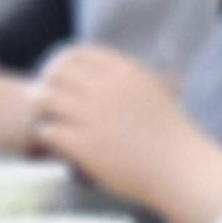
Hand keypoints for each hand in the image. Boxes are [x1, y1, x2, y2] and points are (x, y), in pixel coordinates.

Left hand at [33, 45, 202, 205]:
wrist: (181, 169)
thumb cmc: (171, 135)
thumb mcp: (153, 93)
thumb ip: (127, 80)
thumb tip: (105, 74)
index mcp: (125, 73)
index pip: (79, 53)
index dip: (63, 61)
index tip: (59, 74)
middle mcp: (107, 90)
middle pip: (57, 71)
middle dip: (47, 82)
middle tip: (43, 97)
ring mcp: (95, 117)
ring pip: (45, 98)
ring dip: (41, 107)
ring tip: (45, 117)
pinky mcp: (86, 146)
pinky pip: (48, 130)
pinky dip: (45, 133)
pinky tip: (51, 140)